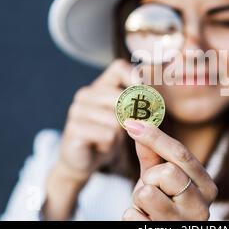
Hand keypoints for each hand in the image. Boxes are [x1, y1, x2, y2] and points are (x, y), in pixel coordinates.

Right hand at [43, 59, 140, 219]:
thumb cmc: (108, 135)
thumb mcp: (125, 116)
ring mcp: (77, 110)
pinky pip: (108, 134)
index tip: (148, 98)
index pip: (120, 67)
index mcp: (99, 85)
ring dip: (120, 134)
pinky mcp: (74, 129)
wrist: (83, 160)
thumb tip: (155, 95)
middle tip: (132, 128)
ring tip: (111, 138)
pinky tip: (101, 146)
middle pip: (122, 96)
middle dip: (134, 114)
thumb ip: (137, 102)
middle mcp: (86, 94)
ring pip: (117, 119)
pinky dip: (111, 144)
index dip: (137, 80)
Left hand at [121, 120, 217, 220]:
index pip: (182, 155)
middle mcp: (201, 208)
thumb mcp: (161, 178)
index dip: (155, 137)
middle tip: (152, 187)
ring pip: (147, 194)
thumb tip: (138, 124)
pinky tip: (144, 220)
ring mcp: (182, 226)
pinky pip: (132, 216)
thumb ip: (153, 154)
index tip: (132, 124)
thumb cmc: (164, 205)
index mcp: (206, 187)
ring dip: (139, 197)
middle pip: (168, 172)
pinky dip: (132, 215)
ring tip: (148, 206)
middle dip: (151, 177)